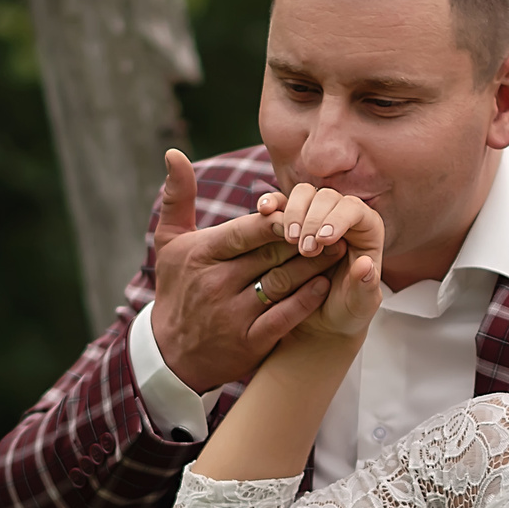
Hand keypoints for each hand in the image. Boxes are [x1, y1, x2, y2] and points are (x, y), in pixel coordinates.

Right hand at [149, 149, 340, 391]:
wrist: (170, 355)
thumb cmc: (176, 287)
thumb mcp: (170, 241)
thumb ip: (178, 195)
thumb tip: (175, 153)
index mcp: (201, 255)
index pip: (246, 231)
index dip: (278, 219)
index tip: (303, 208)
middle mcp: (216, 283)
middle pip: (270, 254)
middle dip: (305, 238)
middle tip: (334, 225)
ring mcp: (232, 314)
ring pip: (282, 283)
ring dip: (313, 266)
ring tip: (338, 251)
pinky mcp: (248, 342)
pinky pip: (284, 317)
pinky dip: (306, 300)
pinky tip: (324, 285)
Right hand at [257, 182, 383, 340]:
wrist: (321, 320)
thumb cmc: (345, 309)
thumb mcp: (359, 305)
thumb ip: (366, 287)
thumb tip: (365, 264)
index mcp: (366, 231)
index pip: (355, 209)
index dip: (340, 219)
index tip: (324, 240)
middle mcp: (342, 216)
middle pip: (327, 197)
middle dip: (314, 219)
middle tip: (306, 250)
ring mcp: (316, 216)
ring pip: (303, 195)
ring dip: (292, 213)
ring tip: (289, 240)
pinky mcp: (292, 220)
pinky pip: (280, 202)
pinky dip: (272, 203)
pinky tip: (264, 211)